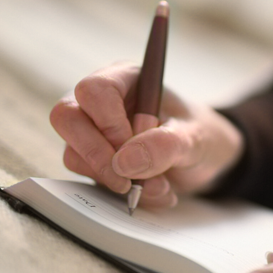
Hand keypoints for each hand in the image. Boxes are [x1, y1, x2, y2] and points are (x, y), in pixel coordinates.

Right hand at [50, 62, 243, 207]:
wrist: (205, 157)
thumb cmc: (201, 134)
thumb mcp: (196, 138)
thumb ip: (166, 145)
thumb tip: (124, 162)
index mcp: (127, 79)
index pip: (94, 91)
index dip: (108, 124)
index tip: (131, 149)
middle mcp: (102, 102)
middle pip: (67, 118)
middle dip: (98, 156)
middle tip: (131, 181)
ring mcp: (94, 131)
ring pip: (74, 153)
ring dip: (115, 180)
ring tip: (160, 187)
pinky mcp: (95, 160)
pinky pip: (89, 178)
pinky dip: (120, 192)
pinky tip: (153, 192)